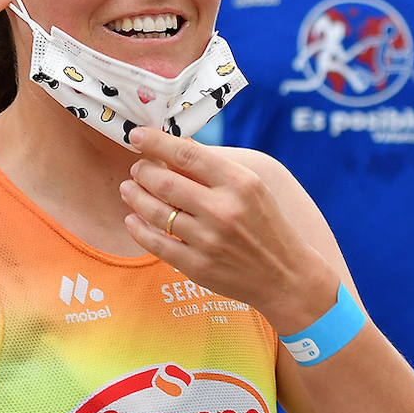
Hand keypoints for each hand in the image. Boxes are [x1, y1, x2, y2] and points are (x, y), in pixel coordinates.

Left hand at [118, 127, 334, 332]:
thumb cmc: (266, 225)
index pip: (188, 154)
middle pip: (165, 182)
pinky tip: (133, 220)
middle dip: (142, 171)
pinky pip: (156, 243)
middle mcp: (223, 210)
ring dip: (135, 197)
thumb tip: (175, 142)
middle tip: (136, 169)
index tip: (136, 136)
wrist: (285, 276)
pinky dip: (138, 229)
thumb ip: (214, 167)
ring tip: (128, 189)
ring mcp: (209, 240)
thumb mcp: (252, 187)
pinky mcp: (198, 266)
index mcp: (239, 183)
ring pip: (156, 212)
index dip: (156, 142)